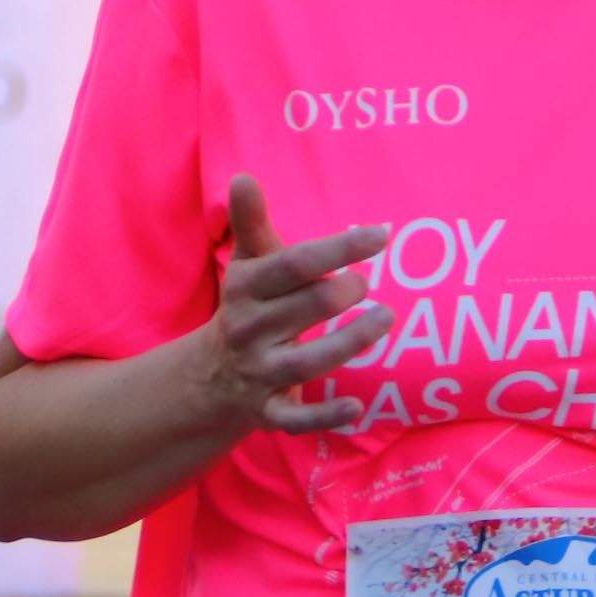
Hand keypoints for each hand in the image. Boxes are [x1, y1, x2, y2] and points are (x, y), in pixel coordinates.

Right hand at [191, 177, 390, 436]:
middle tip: (367, 284)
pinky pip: (297, 419)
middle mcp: (250, 331)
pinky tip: (356, 406)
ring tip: (385, 318)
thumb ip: (251, 223)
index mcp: (246, 288)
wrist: (210, 376)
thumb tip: (244, 177)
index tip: (380, 235)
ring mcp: (259, 373)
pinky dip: (325, 416)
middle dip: (344, 292)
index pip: (294, 265)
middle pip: (306, 309)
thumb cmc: (247, 306)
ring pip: (308, 362)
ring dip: (351, 341)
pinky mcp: (268, 412)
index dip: (338, 249)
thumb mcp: (247, 264)